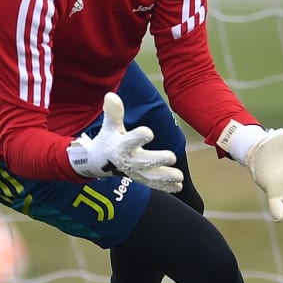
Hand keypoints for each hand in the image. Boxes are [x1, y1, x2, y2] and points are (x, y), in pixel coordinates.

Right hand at [68, 92, 183, 192]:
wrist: (102, 161)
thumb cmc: (110, 139)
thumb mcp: (110, 126)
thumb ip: (113, 113)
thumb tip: (110, 95)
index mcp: (121, 146)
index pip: (129, 142)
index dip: (138, 137)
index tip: (148, 132)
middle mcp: (129, 161)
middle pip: (144, 161)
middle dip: (158, 160)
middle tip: (172, 156)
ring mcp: (136, 172)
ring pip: (151, 176)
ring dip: (166, 177)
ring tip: (179, 177)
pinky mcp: (141, 178)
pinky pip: (153, 184)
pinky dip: (165, 186)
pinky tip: (179, 186)